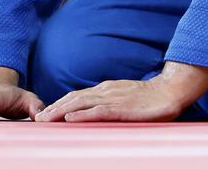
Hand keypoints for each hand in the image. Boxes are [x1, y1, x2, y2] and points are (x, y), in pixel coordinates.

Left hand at [34, 78, 182, 122]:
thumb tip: (96, 111)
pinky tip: (70, 118)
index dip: (60, 103)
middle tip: (38, 118)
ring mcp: (112, 98)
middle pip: (73, 98)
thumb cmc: (150, 97)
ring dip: (60, 111)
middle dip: (54, 108)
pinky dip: (81, 114)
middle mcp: (105, 91)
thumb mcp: (125, 97)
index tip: (45, 113)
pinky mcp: (121, 108)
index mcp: (106, 89)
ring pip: (80, 103)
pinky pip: (97, 111)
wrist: (169, 90)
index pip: (77, 96)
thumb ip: (110, 102)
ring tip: (46, 119)